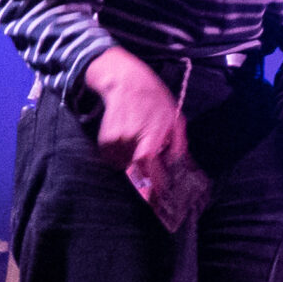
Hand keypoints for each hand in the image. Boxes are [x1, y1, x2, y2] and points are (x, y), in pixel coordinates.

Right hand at [86, 47, 187, 200]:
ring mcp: (115, 139)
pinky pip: (112, 159)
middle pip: (136, 169)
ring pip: (123, 166)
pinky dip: (120, 157)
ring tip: (139, 146)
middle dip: (145, 174)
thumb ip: (178, 142)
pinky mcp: (104, 140)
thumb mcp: (176, 118)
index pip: (148, 164)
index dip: (151, 183)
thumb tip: (176, 163)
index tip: (156, 199)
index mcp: (150, 133)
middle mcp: (130, 138)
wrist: (126, 82)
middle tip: (152, 171)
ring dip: (132, 164)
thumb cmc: (156, 100)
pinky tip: (128, 143)